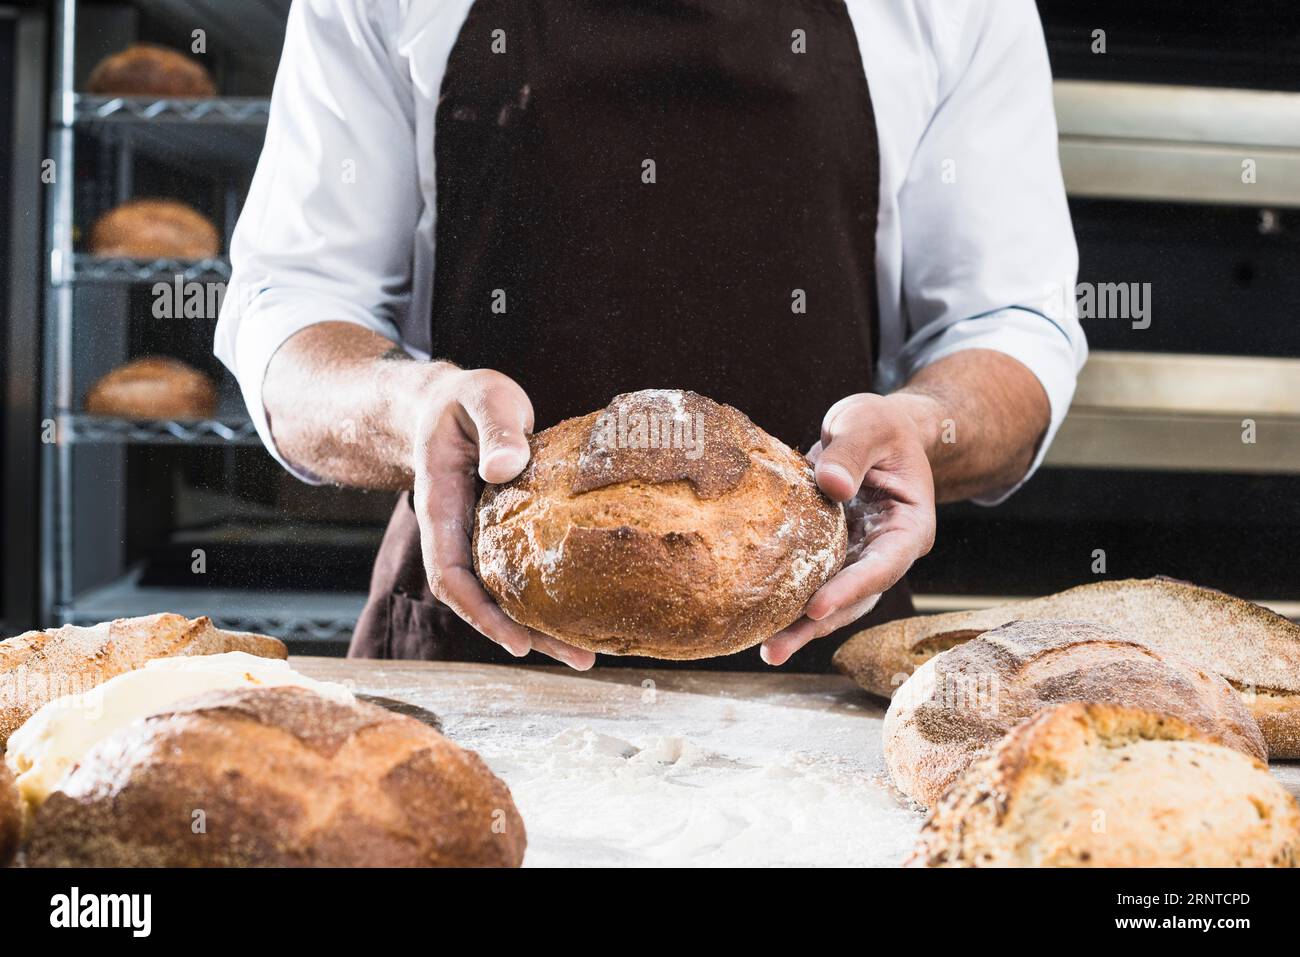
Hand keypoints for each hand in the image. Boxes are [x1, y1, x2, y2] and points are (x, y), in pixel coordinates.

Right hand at [410, 367, 595, 669]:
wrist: (452, 402)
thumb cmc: (466, 399)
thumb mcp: (482, 397)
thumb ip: (495, 428)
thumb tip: (504, 469)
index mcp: (442, 508)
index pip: (451, 575)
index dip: (480, 612)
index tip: (516, 640)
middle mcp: (459, 534)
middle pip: (483, 600)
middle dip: (527, 636)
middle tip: (580, 660)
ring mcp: (481, 538)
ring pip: (505, 594)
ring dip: (543, 626)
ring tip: (588, 653)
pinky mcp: (506, 534)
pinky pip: (523, 574)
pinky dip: (549, 597)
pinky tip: (586, 612)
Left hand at [761, 393, 936, 665]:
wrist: (875, 431)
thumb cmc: (880, 425)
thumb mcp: (869, 424)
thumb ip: (852, 451)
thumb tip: (832, 486)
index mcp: (909, 528)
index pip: (882, 566)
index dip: (849, 589)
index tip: (815, 608)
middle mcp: (887, 552)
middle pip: (856, 598)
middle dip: (817, 625)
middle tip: (776, 648)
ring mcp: (859, 558)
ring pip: (833, 601)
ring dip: (800, 626)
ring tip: (766, 649)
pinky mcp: (833, 555)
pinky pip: (813, 582)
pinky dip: (790, 601)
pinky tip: (759, 619)